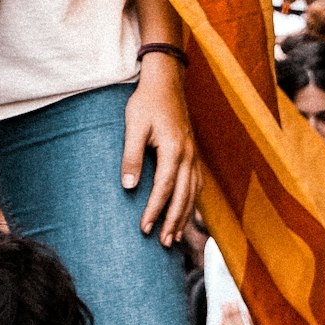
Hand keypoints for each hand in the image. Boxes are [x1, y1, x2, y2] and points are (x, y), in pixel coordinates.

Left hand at [122, 53, 199, 245]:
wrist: (166, 81)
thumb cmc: (146, 102)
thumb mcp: (134, 126)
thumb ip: (132, 156)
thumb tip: (128, 187)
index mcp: (173, 149)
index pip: (164, 188)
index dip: (155, 210)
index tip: (144, 228)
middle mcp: (188, 155)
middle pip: (184, 196)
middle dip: (174, 221)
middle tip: (164, 244)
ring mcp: (193, 154)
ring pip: (193, 192)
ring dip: (185, 216)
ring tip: (176, 237)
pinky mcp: (192, 153)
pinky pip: (197, 184)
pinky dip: (192, 202)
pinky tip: (187, 212)